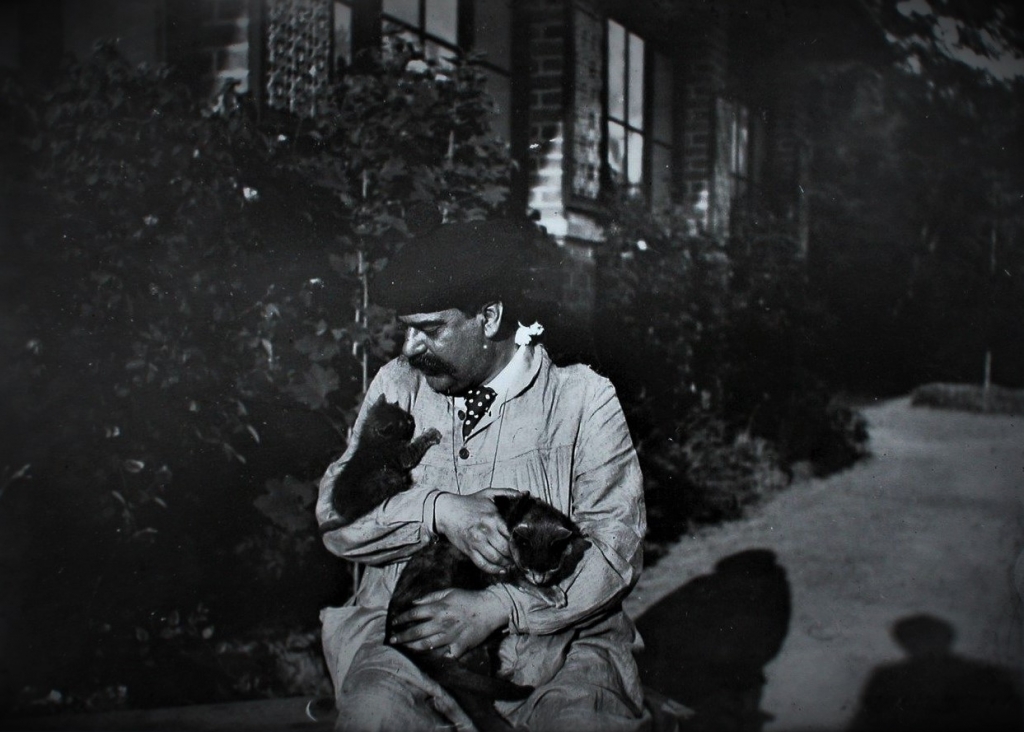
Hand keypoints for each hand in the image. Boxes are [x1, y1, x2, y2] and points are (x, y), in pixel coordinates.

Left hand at [390, 588, 508, 658]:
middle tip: (392, 640)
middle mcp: (441, 623)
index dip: (402, 618)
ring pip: (426, 645)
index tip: (394, 622)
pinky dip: (434, 657)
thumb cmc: (468, 598)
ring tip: (404, 649)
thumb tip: (414, 603)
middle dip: (402, 637)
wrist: (490, 609)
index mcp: (438, 608)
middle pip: (416, 632)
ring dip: (412, 647)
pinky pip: (443, 655)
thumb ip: (430, 597)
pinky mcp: (458, 646)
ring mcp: (450, 636)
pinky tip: (426, 659)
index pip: (414, 614)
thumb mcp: (449, 591)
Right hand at [435, 488, 519, 573]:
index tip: (526, 548)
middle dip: (515, 556)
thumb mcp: (488, 493)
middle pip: (505, 550)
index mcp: (493, 518)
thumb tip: (525, 493)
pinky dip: (494, 570)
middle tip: (521, 559)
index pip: (511, 536)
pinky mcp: (469, 550)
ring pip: (496, 559)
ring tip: (513, 564)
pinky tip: (501, 569)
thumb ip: (507, 492)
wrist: (446, 511)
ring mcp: (476, 542)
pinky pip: (483, 564)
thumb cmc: (469, 502)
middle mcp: (485, 531)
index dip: (520, 544)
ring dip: (506, 564)